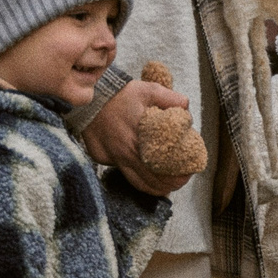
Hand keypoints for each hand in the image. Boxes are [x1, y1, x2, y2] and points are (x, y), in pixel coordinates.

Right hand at [83, 76, 195, 196]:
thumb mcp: (150, 90)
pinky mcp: (102, 158)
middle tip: (181, 181)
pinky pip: (122, 173)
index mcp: (140, 138)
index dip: (177, 174)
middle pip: (151, 180)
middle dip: (170, 184)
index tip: (188, 173)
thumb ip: (172, 100)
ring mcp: (113, 157)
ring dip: (155, 187)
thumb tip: (187, 111)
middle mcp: (126, 152)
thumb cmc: (120, 94)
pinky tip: (148, 180)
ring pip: (137, 182)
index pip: (162, 165)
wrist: (89, 96)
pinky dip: (137, 180)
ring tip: (168, 186)